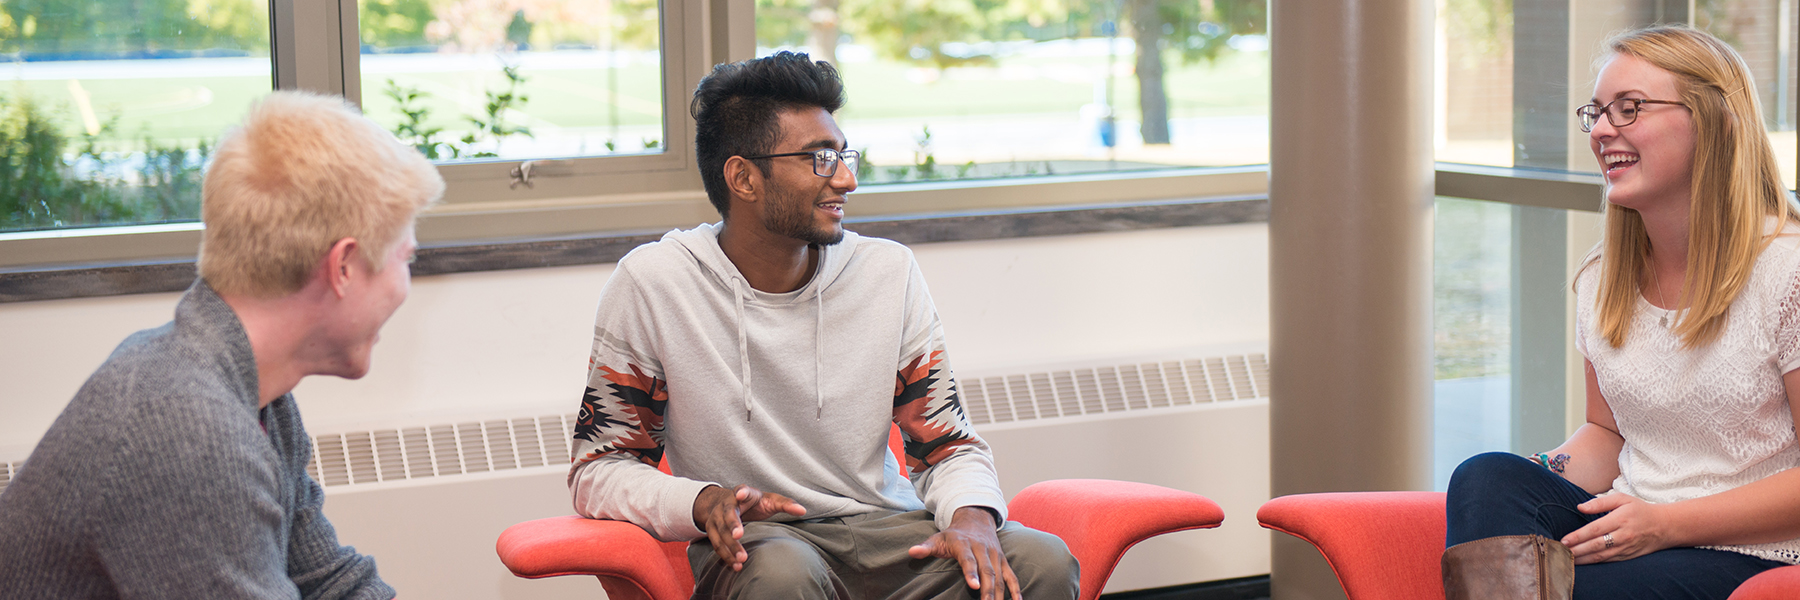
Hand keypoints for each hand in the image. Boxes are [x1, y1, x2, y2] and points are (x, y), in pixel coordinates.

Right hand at [691, 484, 806, 570]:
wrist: (725, 503)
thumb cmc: (753, 502)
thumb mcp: (769, 499)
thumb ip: (785, 504)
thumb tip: (802, 510)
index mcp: (742, 493)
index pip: (741, 491)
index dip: (741, 492)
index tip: (740, 494)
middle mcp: (726, 505)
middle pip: (727, 515)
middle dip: (732, 525)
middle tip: (738, 536)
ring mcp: (716, 518)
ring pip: (720, 533)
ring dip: (729, 546)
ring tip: (741, 559)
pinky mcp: (711, 530)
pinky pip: (716, 544)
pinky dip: (725, 556)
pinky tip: (735, 565)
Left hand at [907, 507, 1019, 599]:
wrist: (976, 518)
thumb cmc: (953, 534)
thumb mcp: (938, 538)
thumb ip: (926, 547)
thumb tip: (912, 552)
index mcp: (964, 544)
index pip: (968, 560)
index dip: (971, 572)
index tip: (974, 586)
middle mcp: (982, 549)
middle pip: (987, 571)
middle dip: (987, 590)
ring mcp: (994, 555)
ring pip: (999, 576)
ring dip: (1000, 594)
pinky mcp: (1002, 560)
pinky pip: (1011, 576)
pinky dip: (1016, 589)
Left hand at [1561, 492, 1675, 563]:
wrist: (1665, 526)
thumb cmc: (1640, 510)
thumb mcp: (1622, 499)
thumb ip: (1600, 502)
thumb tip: (1580, 506)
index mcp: (1620, 519)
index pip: (1595, 529)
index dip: (1578, 536)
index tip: (1564, 540)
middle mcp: (1623, 535)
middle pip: (1596, 545)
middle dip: (1577, 549)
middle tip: (1560, 551)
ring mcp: (1626, 548)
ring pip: (1601, 556)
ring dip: (1583, 559)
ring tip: (1566, 559)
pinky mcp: (1628, 556)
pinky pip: (1608, 561)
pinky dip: (1594, 562)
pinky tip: (1582, 562)